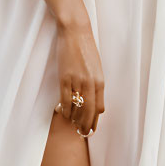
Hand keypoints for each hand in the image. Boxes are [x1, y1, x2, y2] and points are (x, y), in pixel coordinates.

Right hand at [55, 20, 104, 135]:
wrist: (75, 32)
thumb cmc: (86, 48)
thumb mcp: (96, 67)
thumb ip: (96, 84)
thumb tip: (94, 102)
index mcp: (100, 80)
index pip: (98, 108)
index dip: (94, 120)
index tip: (91, 128)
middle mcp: (90, 83)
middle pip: (88, 112)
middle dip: (85, 125)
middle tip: (82, 133)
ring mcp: (77, 81)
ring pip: (76, 108)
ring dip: (74, 119)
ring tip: (73, 125)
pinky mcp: (65, 78)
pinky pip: (65, 100)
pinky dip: (65, 110)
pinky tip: (64, 113)